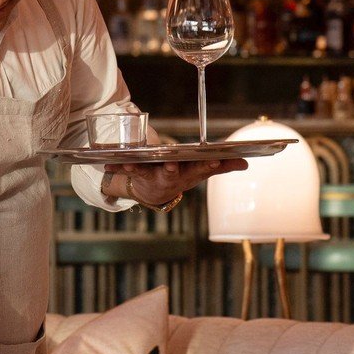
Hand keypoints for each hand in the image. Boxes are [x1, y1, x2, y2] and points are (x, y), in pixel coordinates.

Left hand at [101, 158, 246, 210]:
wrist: (153, 192)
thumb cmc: (180, 175)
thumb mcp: (200, 171)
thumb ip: (222, 166)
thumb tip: (245, 161)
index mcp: (189, 173)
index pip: (201, 169)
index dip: (207, 166)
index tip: (212, 162)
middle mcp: (171, 177)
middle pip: (173, 173)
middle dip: (172, 170)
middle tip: (171, 165)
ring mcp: (153, 177)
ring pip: (147, 172)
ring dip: (139, 168)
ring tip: (130, 162)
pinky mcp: (137, 174)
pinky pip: (126, 169)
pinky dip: (118, 166)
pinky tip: (108, 163)